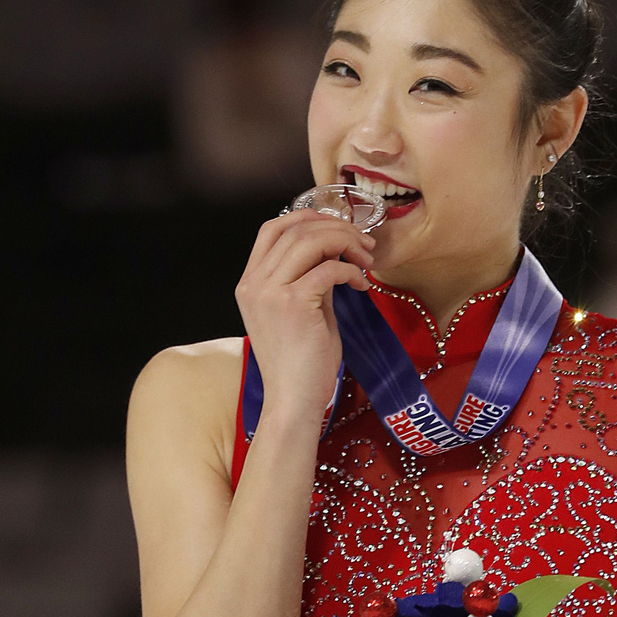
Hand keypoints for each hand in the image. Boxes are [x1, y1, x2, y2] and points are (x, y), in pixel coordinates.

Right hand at [234, 208, 376, 419]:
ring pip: (311, 242)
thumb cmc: (301, 363)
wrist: (294, 400)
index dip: (307, 217)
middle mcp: (254, 283)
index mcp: (250, 282)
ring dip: (346, 243)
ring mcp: (270, 292)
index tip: (338, 226)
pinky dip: (351, 271)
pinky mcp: (293, 304)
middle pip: (296, 229)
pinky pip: (329, 269)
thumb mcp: (301, 311)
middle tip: (364, 244)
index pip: (273, 228)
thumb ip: (310, 278)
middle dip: (337, 229)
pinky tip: (362, 285)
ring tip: (366, 260)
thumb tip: (335, 253)